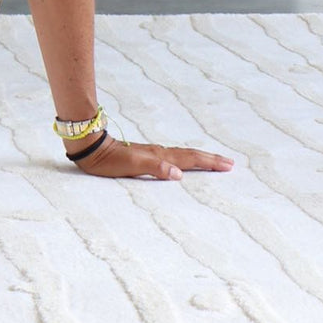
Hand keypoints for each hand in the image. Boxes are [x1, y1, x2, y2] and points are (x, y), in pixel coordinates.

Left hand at [66, 132, 233, 179]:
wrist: (92, 149)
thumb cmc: (110, 160)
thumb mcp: (132, 165)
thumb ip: (155, 168)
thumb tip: (179, 174)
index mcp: (160, 156)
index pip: (190, 159)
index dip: (209, 162)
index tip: (228, 166)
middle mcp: (160, 153)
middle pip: (190, 155)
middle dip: (210, 159)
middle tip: (229, 163)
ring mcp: (154, 153)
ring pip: (183, 155)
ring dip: (200, 158)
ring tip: (213, 161)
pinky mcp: (147, 156)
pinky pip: (173, 157)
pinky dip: (185, 159)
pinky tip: (183, 162)